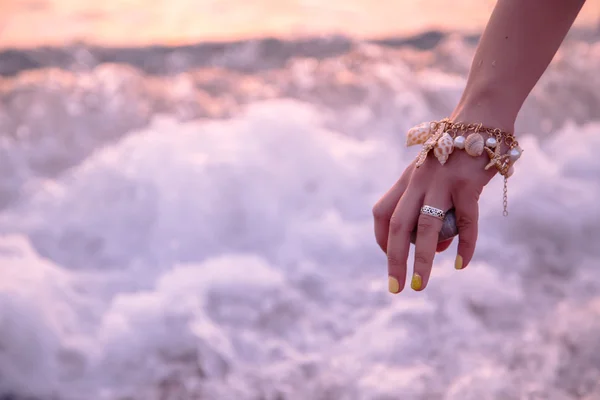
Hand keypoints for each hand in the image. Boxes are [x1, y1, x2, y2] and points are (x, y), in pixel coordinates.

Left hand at [372, 143, 499, 292]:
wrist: (481, 120)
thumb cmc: (456, 155)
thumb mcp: (434, 178)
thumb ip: (432, 210)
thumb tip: (436, 249)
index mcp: (406, 180)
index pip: (381, 213)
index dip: (381, 240)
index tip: (390, 260)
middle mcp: (418, 181)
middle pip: (397, 225)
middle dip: (393, 260)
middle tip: (396, 288)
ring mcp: (442, 182)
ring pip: (427, 227)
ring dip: (422, 259)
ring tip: (421, 284)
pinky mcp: (468, 184)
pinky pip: (466, 221)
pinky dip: (465, 245)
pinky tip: (462, 263)